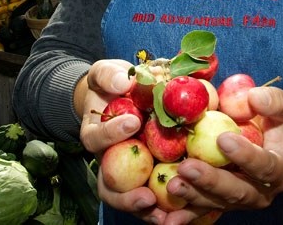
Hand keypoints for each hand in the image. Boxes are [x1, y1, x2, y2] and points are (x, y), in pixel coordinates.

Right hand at [79, 59, 168, 218]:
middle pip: (110, 187)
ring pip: (131, 199)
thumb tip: (123, 82)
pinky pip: (156, 196)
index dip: (113, 133)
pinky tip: (188, 213)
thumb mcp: (106, 73)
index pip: (98, 139)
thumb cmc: (112, 84)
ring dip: (148, 212)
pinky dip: (169, 207)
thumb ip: (110, 76)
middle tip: (147, 196)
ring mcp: (128, 173)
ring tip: (166, 219)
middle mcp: (109, 161)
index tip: (133, 122)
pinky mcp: (149, 176)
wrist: (121, 95)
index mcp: (95, 134)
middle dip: (127, 197)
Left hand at [159, 86, 282, 223]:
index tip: (223, 139)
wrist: (273, 142)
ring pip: (217, 202)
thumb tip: (254, 98)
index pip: (265, 166)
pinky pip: (202, 209)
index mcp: (280, 170)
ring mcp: (240, 200)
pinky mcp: (221, 202)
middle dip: (211, 181)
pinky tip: (167, 218)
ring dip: (194, 195)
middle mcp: (262, 192)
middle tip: (188, 167)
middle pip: (238, 192)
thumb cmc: (278, 121)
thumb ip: (275, 102)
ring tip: (172, 184)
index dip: (246, 156)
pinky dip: (185, 213)